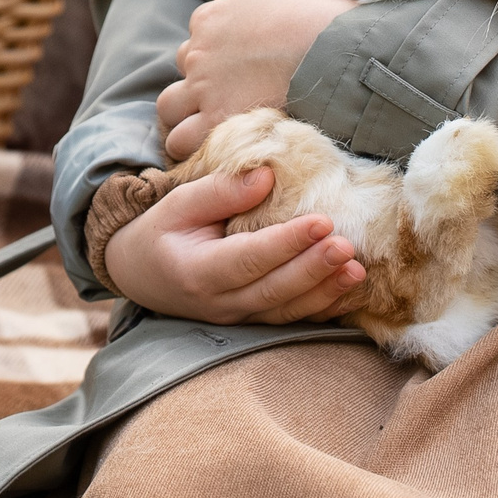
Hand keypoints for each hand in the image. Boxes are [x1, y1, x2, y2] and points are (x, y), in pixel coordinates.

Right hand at [102, 166, 365, 324]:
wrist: (139, 273)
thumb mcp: (179, 202)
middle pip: (272, 291)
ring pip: (285, 311)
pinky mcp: (250, 322)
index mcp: (196, 271)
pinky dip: (321, 309)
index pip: (247, 258)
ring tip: (357, 270)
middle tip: (347, 245)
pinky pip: (289, 320)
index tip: (322, 221)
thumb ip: (221, 190)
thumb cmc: (161, 231)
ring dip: (325, 292)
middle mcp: (218, 302)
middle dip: (313, 269)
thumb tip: (267, 175)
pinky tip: (348, 292)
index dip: (286, 243)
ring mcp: (235, 318)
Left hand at [157, 0, 355, 161]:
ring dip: (186, 115)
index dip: (217, 52)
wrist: (331, 48)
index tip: (240, 64)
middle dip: (199, 79)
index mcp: (208, 19)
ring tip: (212, 124)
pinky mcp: (216, 120)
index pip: (197, 38)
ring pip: (170, 108)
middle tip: (230, 92)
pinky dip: (193, 145)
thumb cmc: (309, 11)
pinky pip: (182, 141)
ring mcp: (203, 88)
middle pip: (183, 69)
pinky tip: (216, 145)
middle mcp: (198, 53)